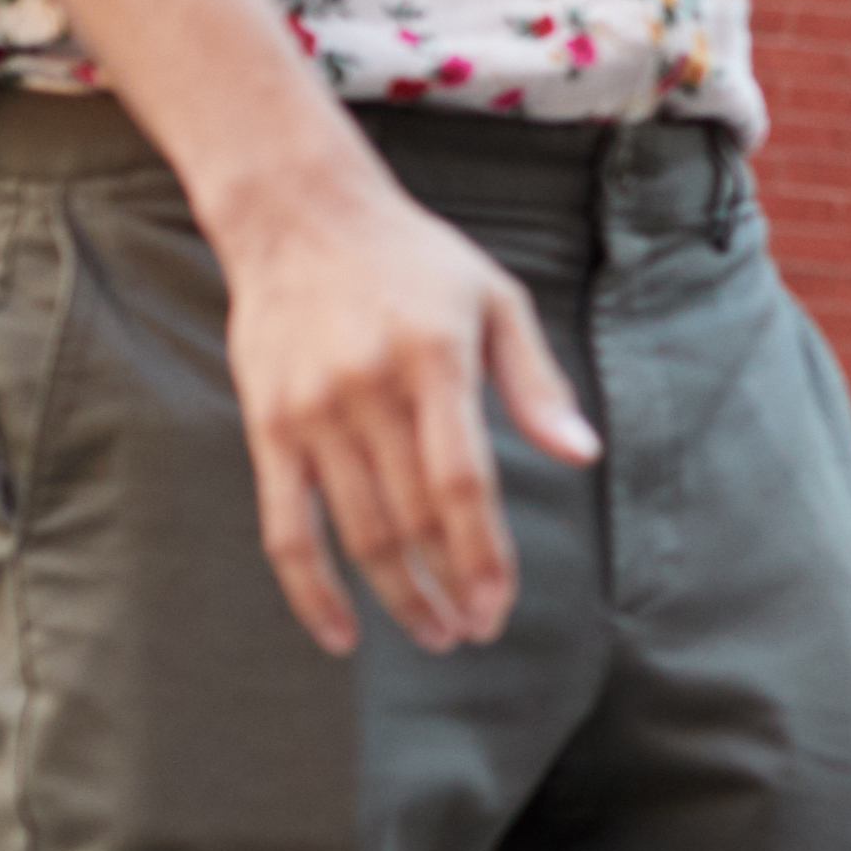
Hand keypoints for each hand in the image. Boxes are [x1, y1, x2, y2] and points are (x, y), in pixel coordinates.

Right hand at [210, 153, 598, 655]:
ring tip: (435, 633)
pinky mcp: (267, 427)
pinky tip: (340, 635)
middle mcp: (368, 392)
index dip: (482, 553)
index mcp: (435, 361)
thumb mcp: (495, 300)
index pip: (461, 482)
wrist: (298, 215)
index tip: (502, 605)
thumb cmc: (416, 260)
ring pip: (355, 532)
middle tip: (476, 632)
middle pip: (410, 518)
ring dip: (395, 596)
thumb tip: (583, 455)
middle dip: (448, 586)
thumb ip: (537, 383)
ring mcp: (311, 413)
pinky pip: (285, 526)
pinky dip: (309, 588)